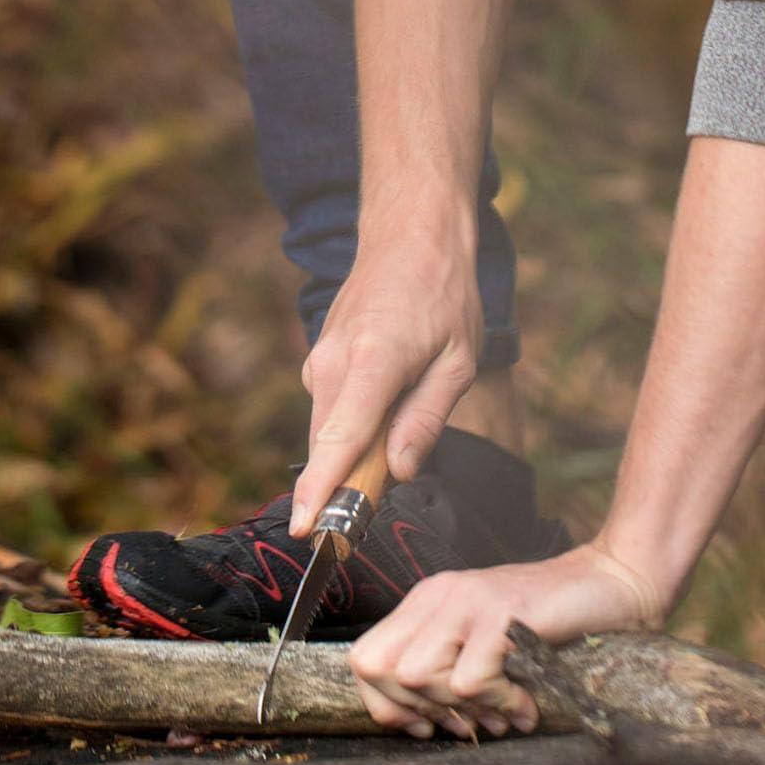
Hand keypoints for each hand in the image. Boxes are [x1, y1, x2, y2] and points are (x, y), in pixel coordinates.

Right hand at [293, 232, 480, 536]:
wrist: (408, 235)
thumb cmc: (443, 295)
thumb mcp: (458, 362)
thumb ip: (426, 419)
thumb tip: (398, 471)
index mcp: (372, 363)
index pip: (339, 441)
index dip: (321, 491)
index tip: (306, 529)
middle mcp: (333, 363)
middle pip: (330, 448)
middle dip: (350, 484)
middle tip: (388, 491)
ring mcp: (320, 360)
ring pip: (328, 432)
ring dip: (356, 452)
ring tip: (403, 423)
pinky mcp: (318, 361)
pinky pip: (332, 412)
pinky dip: (353, 427)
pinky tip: (389, 401)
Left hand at [348, 541, 665, 737]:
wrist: (612, 581)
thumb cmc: (552, 623)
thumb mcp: (486, 644)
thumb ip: (448, 671)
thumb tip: (420, 726)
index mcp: (426, 602)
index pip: (364, 659)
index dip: (386, 704)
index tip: (428, 724)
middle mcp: (438, 595)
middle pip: (380, 669)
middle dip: (419, 709)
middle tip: (467, 721)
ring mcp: (467, 599)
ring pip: (417, 675)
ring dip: (462, 708)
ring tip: (504, 709)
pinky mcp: (500, 611)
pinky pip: (469, 679)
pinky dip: (498, 704)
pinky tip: (526, 702)